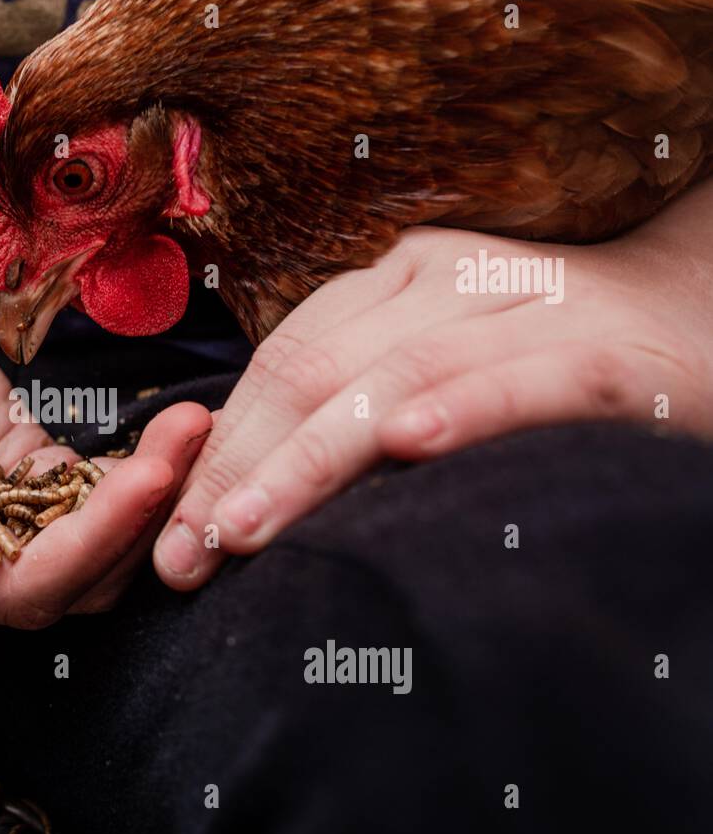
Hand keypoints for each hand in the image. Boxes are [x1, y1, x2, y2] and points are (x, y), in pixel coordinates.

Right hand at [0, 251, 210, 626]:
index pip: (21, 587)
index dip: (91, 544)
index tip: (150, 477)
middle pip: (76, 576)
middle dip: (140, 516)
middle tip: (189, 438)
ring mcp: (6, 528)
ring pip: (100, 547)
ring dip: (152, 498)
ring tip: (195, 427)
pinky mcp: (36, 488)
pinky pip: (99, 500)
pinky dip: (142, 473)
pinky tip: (178, 429)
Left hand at [153, 191, 712, 589]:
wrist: (698, 322)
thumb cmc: (543, 367)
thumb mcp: (432, 365)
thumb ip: (349, 405)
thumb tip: (234, 492)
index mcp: (398, 277)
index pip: (284, 361)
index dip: (218, 448)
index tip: (172, 532)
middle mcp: (453, 276)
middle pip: (318, 372)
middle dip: (239, 470)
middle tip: (186, 557)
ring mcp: (531, 307)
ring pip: (398, 377)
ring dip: (311, 461)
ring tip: (243, 531)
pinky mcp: (608, 356)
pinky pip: (525, 381)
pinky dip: (466, 410)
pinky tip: (409, 447)